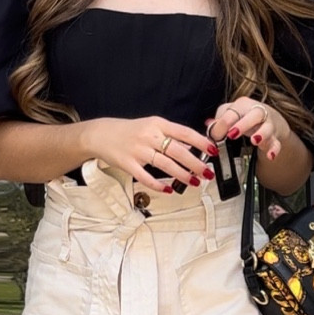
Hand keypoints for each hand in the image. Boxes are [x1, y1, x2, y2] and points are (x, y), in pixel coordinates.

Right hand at [83, 116, 216, 191]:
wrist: (101, 134)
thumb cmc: (129, 131)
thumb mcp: (151, 125)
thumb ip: (170, 134)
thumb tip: (191, 144)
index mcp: (157, 124)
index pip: (184, 132)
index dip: (200, 142)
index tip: (213, 150)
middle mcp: (149, 136)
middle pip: (177, 150)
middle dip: (195, 163)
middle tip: (207, 173)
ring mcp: (138, 151)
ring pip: (165, 164)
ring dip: (182, 175)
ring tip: (194, 182)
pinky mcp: (128, 164)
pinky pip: (146, 177)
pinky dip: (158, 185)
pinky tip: (168, 190)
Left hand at [208, 96, 287, 163]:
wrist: (269, 119)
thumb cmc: (245, 116)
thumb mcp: (230, 114)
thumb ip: (219, 121)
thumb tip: (209, 125)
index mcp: (243, 105)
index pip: (232, 112)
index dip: (222, 124)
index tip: (215, 136)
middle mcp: (258, 112)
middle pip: (254, 114)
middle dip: (243, 124)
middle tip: (232, 134)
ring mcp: (268, 125)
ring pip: (268, 127)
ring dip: (261, 134)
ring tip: (254, 141)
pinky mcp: (275, 137)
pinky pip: (276, 143)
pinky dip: (274, 149)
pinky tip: (270, 155)